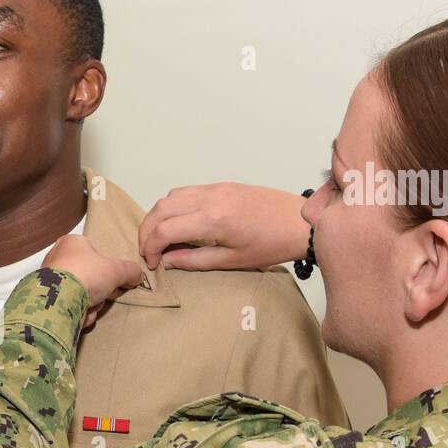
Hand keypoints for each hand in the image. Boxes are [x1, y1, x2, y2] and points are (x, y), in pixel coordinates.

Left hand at [41, 236, 140, 327]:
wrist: (59, 300)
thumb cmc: (87, 274)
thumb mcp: (117, 270)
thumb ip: (131, 271)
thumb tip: (137, 276)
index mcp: (71, 242)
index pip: (94, 252)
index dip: (106, 267)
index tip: (111, 278)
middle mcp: (56, 257)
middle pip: (88, 276)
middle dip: (98, 290)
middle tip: (101, 295)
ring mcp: (48, 279)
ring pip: (80, 293)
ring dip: (89, 304)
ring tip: (89, 306)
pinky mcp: (44, 299)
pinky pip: (68, 306)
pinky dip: (77, 313)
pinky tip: (79, 315)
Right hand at [139, 182, 309, 270]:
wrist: (300, 221)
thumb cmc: (272, 244)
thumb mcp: (231, 261)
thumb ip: (194, 261)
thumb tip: (167, 261)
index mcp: (212, 220)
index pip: (163, 230)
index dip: (150, 248)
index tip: (152, 263)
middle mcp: (209, 199)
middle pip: (160, 210)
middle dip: (147, 231)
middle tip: (148, 251)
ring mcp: (215, 188)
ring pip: (170, 197)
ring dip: (157, 217)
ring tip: (160, 238)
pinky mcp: (221, 185)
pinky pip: (186, 191)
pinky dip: (173, 206)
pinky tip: (178, 223)